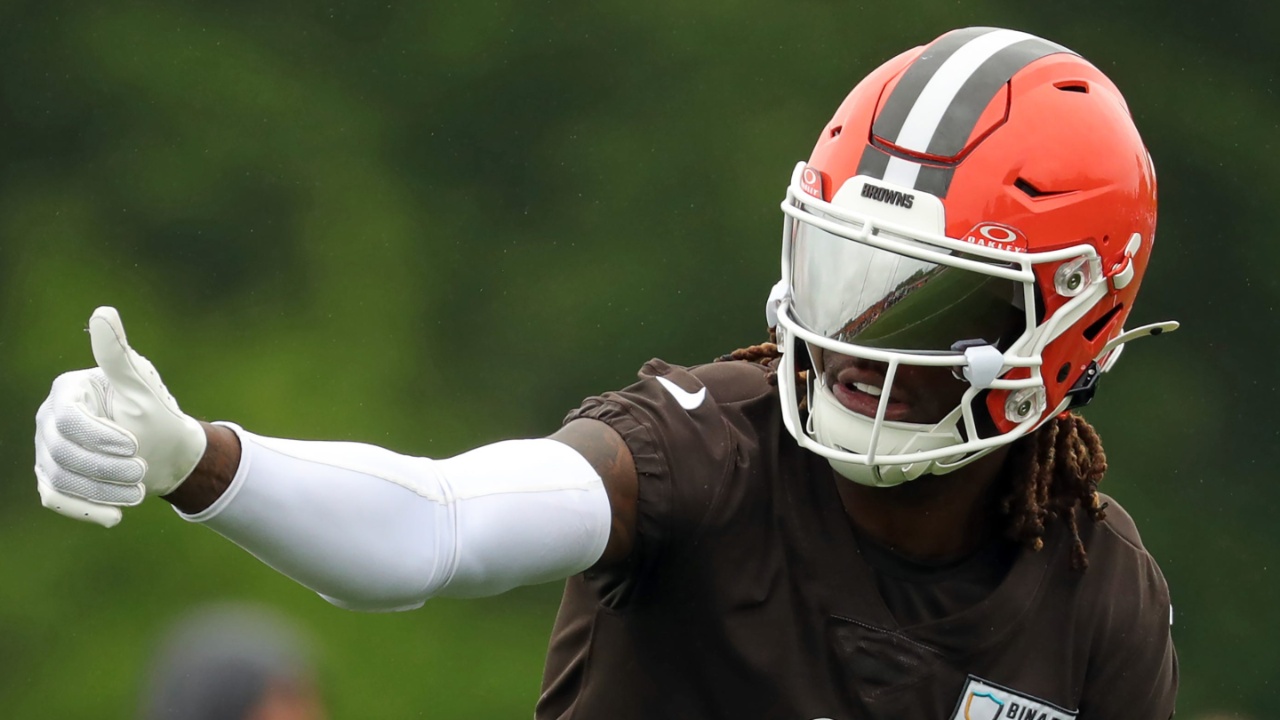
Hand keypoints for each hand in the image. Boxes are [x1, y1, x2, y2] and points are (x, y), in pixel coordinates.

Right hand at [34, 307, 207, 526]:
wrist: (165, 452)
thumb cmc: (155, 414)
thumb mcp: (140, 385)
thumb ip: (117, 355)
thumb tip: (104, 312)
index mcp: (67, 391)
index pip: (68, 421)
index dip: (100, 438)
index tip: (134, 446)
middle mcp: (49, 419)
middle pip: (62, 453)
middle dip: (106, 468)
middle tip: (142, 471)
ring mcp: (47, 450)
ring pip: (60, 478)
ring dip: (101, 491)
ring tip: (137, 492)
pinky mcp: (53, 477)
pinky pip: (56, 498)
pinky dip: (86, 510)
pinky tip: (116, 517)